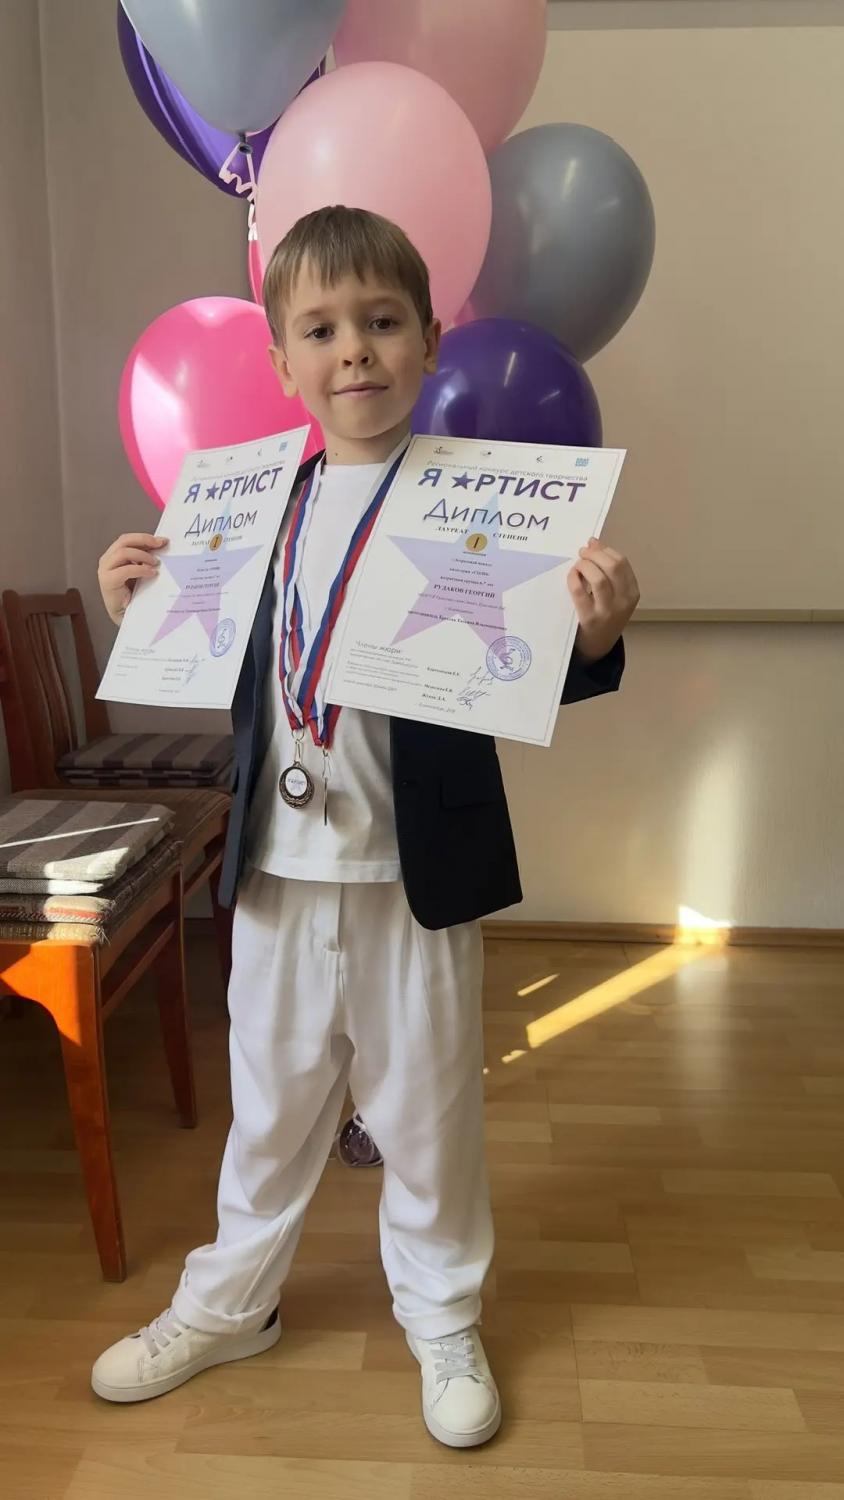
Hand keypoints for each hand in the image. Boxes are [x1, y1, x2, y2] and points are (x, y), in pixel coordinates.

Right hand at [97, 532, 167, 625]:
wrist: (127, 616)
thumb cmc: (135, 595)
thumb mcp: (141, 572)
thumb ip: (145, 559)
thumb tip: (162, 545)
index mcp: (114, 555)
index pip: (128, 539)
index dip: (144, 537)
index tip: (163, 540)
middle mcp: (107, 560)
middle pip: (124, 541)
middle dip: (144, 540)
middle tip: (160, 545)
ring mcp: (105, 570)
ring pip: (123, 552)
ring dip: (142, 555)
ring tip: (155, 563)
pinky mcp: (107, 581)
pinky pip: (125, 570)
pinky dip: (140, 569)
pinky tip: (151, 573)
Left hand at [567, 537, 639, 664]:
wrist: (597, 646)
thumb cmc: (605, 615)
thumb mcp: (615, 595)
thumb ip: (607, 571)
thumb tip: (593, 542)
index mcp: (632, 593)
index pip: (621, 563)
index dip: (605, 550)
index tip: (593, 546)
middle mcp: (623, 601)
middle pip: (613, 567)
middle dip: (595, 554)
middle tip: (582, 553)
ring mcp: (607, 611)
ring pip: (598, 578)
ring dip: (585, 565)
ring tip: (578, 564)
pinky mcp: (589, 619)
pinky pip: (580, 592)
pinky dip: (574, 578)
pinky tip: (572, 575)